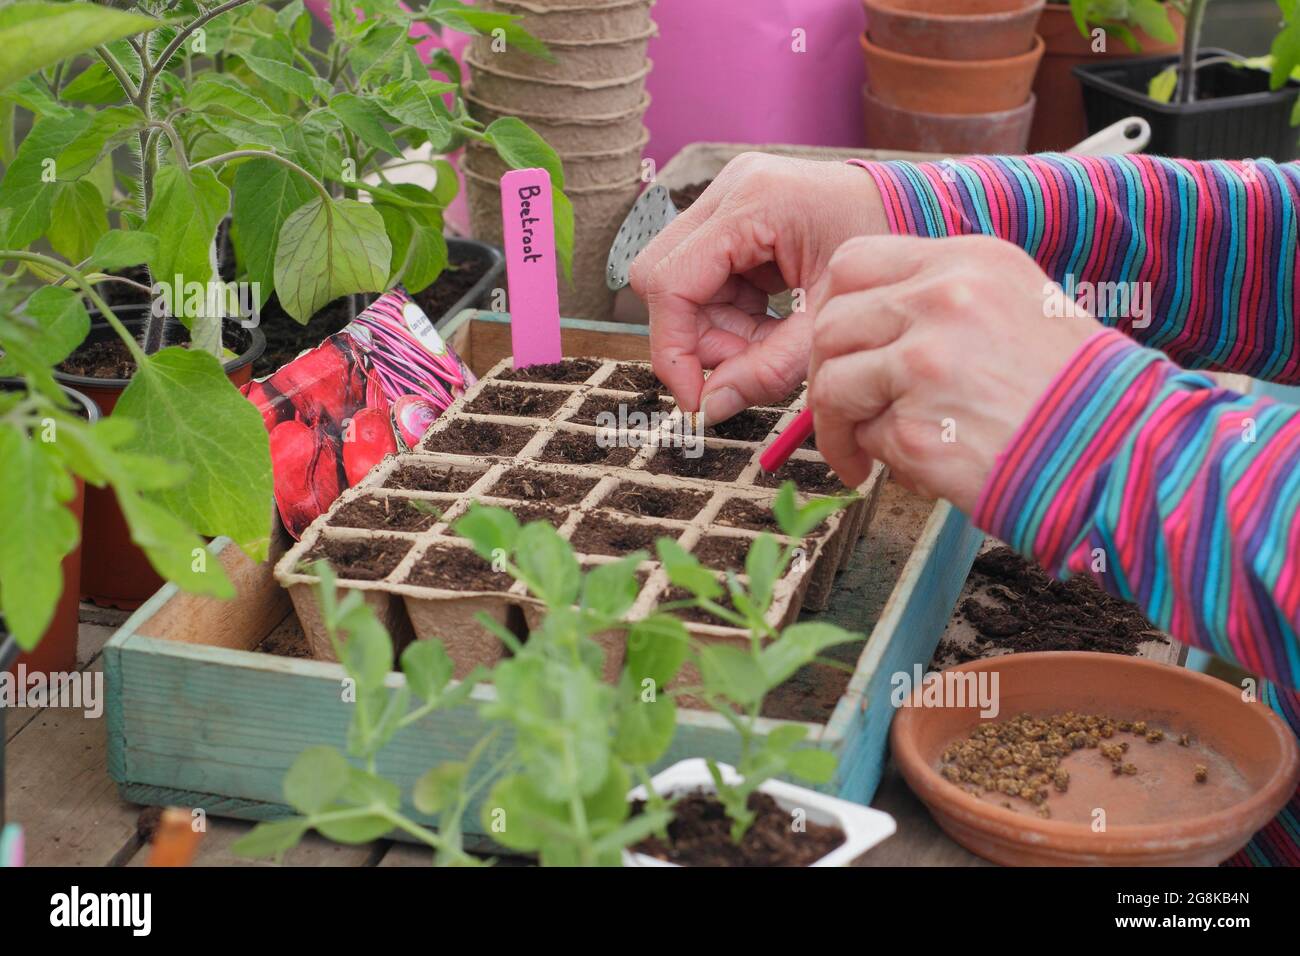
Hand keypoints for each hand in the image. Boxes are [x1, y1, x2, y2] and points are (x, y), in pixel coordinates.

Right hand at [630, 154, 887, 421]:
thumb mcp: (828, 322)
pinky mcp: (734, 214)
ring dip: (714, 329)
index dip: (672, 348)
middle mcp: (730, 189)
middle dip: (694, 337)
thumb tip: (712, 408)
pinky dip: (729, 314)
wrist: (921, 214)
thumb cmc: (884, 261)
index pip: (670, 282)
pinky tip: (769, 323)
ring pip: (678, 283)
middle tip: (741, 369)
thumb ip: (770, 367)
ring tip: (769, 344)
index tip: (696, 398)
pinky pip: (703, 278)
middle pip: (661, 278)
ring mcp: (729, 198)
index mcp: (753, 202)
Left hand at [808, 234, 1101, 512]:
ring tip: (861, 452)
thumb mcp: (1017, 304)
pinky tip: (919, 466)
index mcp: (967, 261)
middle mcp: (942, 300)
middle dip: (824, 373)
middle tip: (838, 408)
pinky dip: (880, 458)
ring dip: (838, 425)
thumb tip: (867, 326)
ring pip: (833, 384)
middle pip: (830, 323)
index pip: (853, 262)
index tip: (838, 344)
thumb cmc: (1078, 392)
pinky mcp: (916, 429)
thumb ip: (942, 302)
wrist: (1125, 452)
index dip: (833, 307)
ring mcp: (925, 364)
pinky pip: (866, 439)